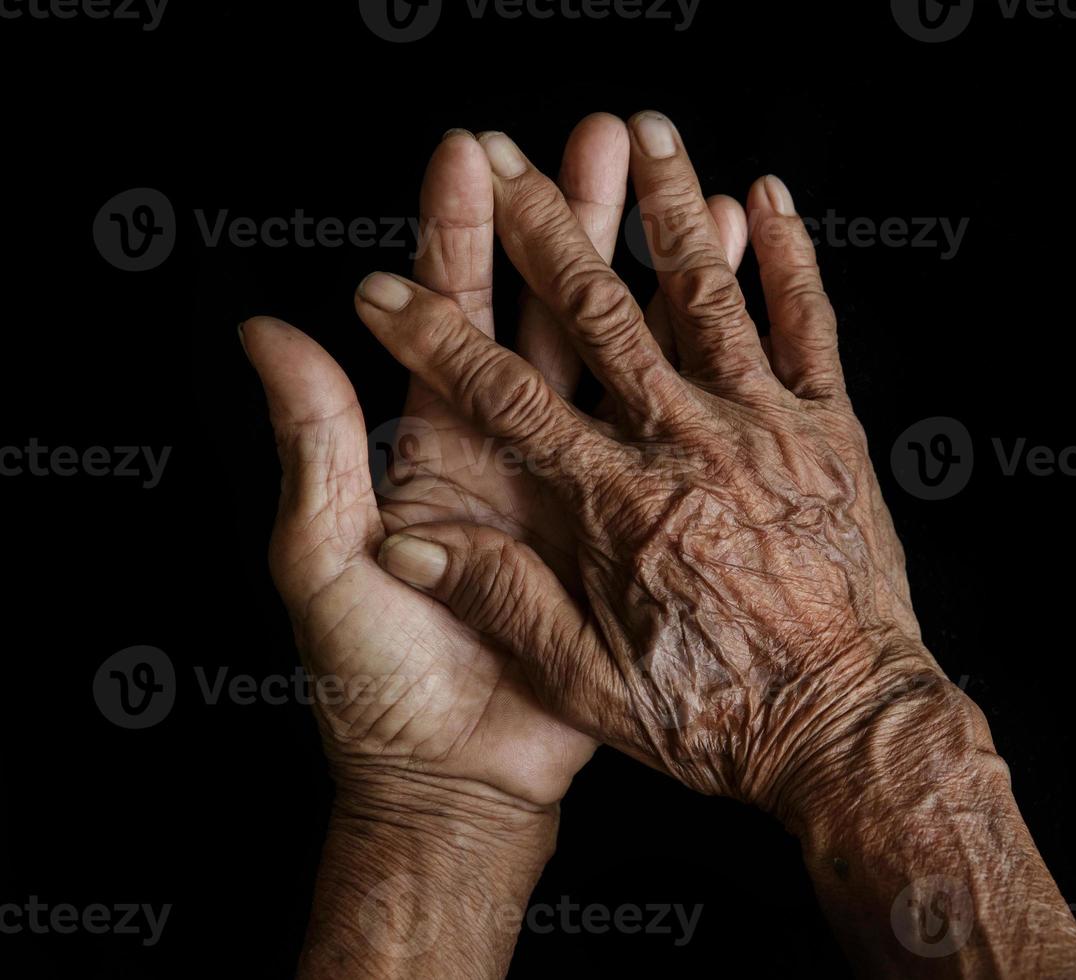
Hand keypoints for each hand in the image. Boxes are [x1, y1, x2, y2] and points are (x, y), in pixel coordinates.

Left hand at [243, 114, 747, 810]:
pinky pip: (660, 427)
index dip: (454, 236)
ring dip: (639, 268)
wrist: (460, 775)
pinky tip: (723, 293)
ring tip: (672, 185)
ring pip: (609, 354)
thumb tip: (268, 332)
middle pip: (534, 312)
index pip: (442, 316)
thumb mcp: (327, 559)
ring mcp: (571, 477)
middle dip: (561, 221)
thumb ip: (315, 444)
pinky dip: (692, 357)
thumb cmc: (378, 681)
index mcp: (430, 442)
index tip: (470, 157)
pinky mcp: (625, 520)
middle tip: (591, 139)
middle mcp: (504, 445)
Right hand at [355, 111, 947, 827]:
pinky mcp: (832, 432)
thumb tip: (407, 547)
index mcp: (615, 503)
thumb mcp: (587, 679)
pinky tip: (764, 198)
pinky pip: (808, 326)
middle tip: (498, 150)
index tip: (382, 285)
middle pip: (598, 311)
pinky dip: (787, 258)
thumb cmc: (716, 714)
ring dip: (665, 205)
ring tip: (635, 128)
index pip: (500, 394)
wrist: (848, 730)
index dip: (433, 335)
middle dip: (540, 224)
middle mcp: (687, 443)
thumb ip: (499, 600)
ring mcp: (766, 427)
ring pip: (704, 292)